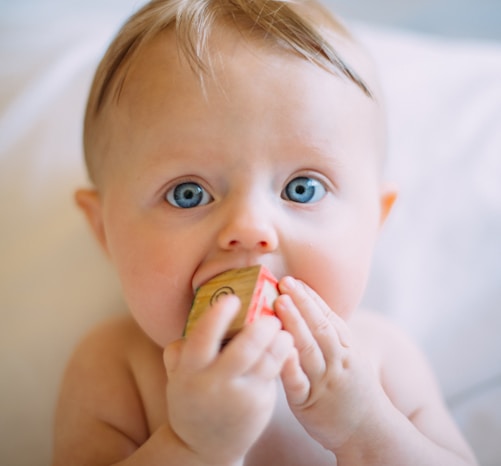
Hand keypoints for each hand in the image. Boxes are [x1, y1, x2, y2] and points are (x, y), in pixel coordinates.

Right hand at [164, 295, 293, 464]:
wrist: (203, 447)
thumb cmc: (192, 401)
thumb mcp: (177, 377)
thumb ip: (180, 351)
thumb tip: (192, 321)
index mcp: (190, 372)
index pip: (203, 338)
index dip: (218, 317)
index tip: (232, 299)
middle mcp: (215, 384)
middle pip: (244, 350)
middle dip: (261, 328)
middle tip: (270, 315)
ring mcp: (240, 397)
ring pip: (267, 362)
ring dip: (280, 341)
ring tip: (283, 329)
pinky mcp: (260, 405)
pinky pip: (274, 374)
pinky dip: (283, 356)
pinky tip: (286, 345)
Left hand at [275, 277, 382, 451]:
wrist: (371, 432)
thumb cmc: (353, 390)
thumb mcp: (350, 358)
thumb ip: (332, 336)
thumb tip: (309, 308)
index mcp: (346, 348)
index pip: (329, 317)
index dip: (311, 297)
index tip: (295, 280)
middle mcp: (337, 361)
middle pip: (320, 328)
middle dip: (302, 303)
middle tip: (284, 282)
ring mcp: (324, 382)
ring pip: (309, 349)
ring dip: (295, 324)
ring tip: (280, 303)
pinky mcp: (309, 403)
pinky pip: (298, 382)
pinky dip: (290, 365)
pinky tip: (280, 349)